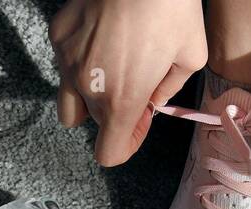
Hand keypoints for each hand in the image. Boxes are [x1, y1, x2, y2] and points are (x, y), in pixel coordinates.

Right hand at [50, 0, 206, 165]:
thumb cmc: (172, 6)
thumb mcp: (192, 56)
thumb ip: (170, 89)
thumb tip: (154, 99)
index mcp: (122, 99)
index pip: (109, 153)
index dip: (126, 145)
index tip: (138, 124)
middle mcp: (88, 86)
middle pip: (94, 122)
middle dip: (114, 112)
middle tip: (136, 85)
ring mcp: (67, 60)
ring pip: (71, 97)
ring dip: (91, 92)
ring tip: (115, 63)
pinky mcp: (58, 35)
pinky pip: (66, 62)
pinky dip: (82, 59)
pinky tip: (104, 36)